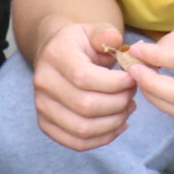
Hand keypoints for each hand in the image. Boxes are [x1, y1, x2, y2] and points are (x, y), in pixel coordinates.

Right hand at [34, 22, 136, 150]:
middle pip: (86, 106)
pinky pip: (77, 142)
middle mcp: (43, 82)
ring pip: (83, 129)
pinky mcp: (45, 124)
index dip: (114, 84)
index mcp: (55, 55)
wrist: (55, 55)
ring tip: (127, 109)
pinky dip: (102, 139)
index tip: (132, 79)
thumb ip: (106, 33)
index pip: (84, 78)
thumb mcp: (93, 30)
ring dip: (113, 123)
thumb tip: (116, 40)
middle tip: (131, 95)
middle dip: (118, 104)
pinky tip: (118, 125)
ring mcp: (42, 106)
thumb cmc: (79, 44)